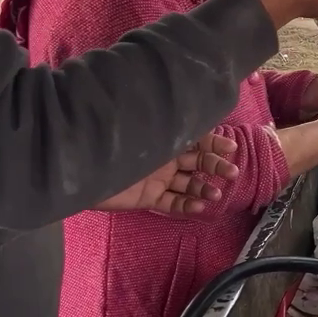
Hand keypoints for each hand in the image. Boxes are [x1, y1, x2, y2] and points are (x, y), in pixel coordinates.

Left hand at [96, 133, 238, 214]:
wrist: (85, 168)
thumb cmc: (119, 142)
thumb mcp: (149, 127)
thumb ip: (175, 124)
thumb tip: (204, 109)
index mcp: (167, 137)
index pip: (198, 138)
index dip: (216, 143)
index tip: (232, 148)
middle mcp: (166, 157)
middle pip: (198, 162)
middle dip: (217, 166)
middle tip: (232, 173)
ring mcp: (158, 178)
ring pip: (189, 184)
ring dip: (205, 188)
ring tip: (216, 194)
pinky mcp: (148, 198)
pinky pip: (172, 202)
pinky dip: (187, 205)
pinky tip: (199, 206)